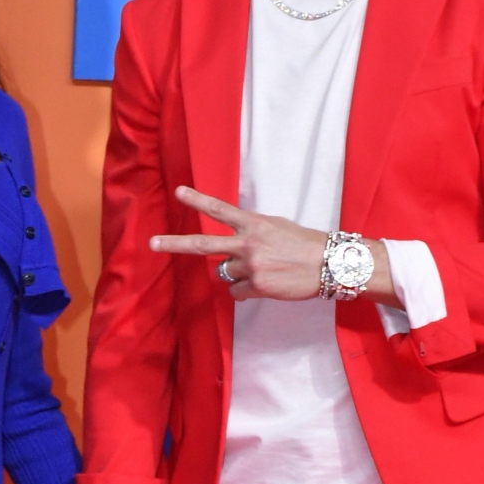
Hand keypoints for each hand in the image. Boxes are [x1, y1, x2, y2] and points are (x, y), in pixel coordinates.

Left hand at [149, 186, 342, 300]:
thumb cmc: (304, 244)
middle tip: (152, 243)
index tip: (179, 192)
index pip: (220, 209)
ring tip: (264, 269)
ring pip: (224, 273)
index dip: (198, 200)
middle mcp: (247, 243)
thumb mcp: (276, 227)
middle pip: (203, 244)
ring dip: (238, 273)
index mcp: (254, 224)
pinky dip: (246, 290)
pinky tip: (267, 284)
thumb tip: (229, 251)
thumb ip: (250, 233)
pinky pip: (237, 291)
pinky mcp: (256, 286)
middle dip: (175, 243)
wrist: (331, 264)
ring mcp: (250, 266)